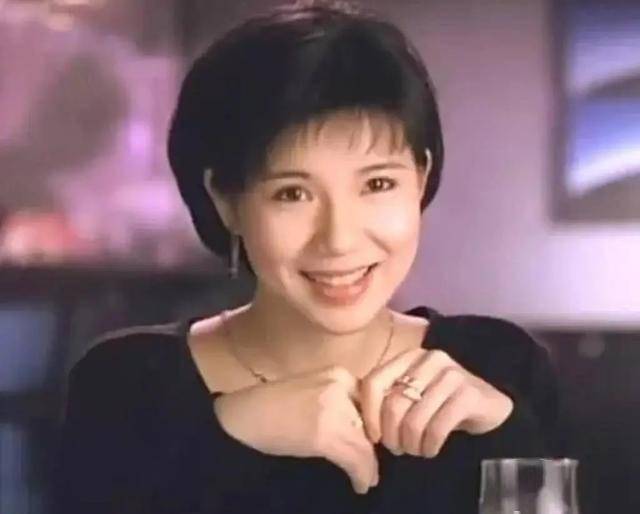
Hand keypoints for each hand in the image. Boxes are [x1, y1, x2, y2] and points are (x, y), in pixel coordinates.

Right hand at [213, 366, 378, 493]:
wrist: (241, 417)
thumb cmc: (272, 407)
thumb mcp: (314, 392)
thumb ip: (340, 401)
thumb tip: (365, 428)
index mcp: (339, 373)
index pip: (372, 403)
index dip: (375, 426)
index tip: (374, 443)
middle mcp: (340, 385)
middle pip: (372, 422)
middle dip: (372, 445)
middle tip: (372, 464)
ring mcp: (334, 408)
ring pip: (366, 443)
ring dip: (369, 465)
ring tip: (368, 478)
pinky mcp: (326, 433)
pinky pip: (357, 459)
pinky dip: (362, 475)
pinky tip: (360, 484)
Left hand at [359, 348, 513, 456]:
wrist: (489, 408)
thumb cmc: (441, 405)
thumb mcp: (412, 396)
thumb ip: (387, 399)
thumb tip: (355, 420)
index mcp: (408, 356)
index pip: (373, 383)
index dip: (368, 414)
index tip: (373, 437)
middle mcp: (429, 359)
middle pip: (393, 404)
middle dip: (391, 435)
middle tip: (398, 450)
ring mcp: (451, 374)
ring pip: (414, 419)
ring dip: (411, 444)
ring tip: (415, 451)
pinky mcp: (469, 394)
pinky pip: (437, 427)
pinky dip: (430, 445)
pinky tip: (431, 450)